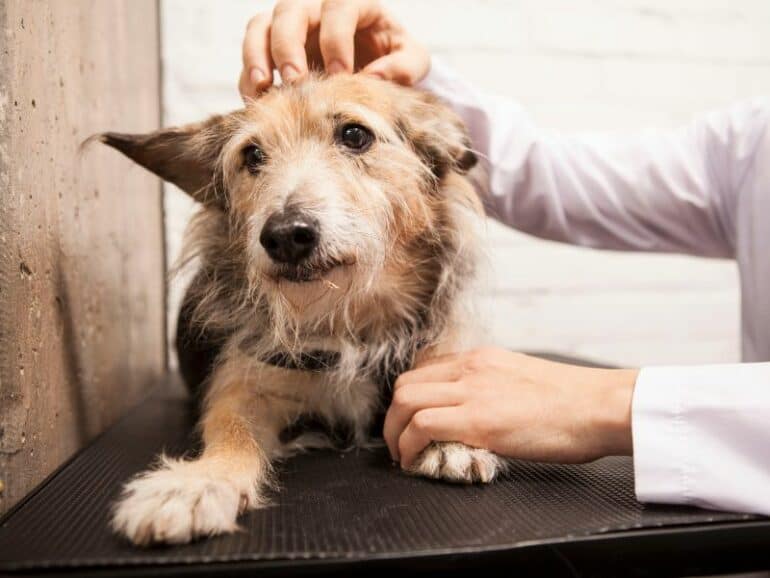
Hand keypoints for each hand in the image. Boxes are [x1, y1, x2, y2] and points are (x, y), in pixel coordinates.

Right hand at [239, 0, 429, 96]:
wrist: (377, 70)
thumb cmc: (394, 60)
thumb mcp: (412, 61)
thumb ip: (404, 67)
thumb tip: (373, 78)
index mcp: (354, 4)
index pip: (338, 6)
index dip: (336, 39)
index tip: (341, 75)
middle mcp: (316, 10)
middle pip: (290, 11)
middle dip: (289, 45)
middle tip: (297, 81)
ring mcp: (291, 28)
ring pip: (261, 26)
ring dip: (257, 55)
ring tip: (263, 88)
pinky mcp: (273, 51)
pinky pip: (251, 55)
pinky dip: (248, 78)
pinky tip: (258, 101)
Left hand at [383, 348, 637, 468]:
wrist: (599, 406)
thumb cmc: (572, 402)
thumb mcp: (521, 379)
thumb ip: (491, 387)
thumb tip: (474, 411)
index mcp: (480, 359)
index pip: (423, 371)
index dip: (408, 400)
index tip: (408, 422)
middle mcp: (470, 368)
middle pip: (405, 384)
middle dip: (392, 417)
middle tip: (399, 442)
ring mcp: (472, 391)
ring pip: (405, 402)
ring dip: (394, 433)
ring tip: (404, 456)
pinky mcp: (479, 420)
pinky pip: (422, 427)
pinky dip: (409, 446)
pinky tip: (415, 461)